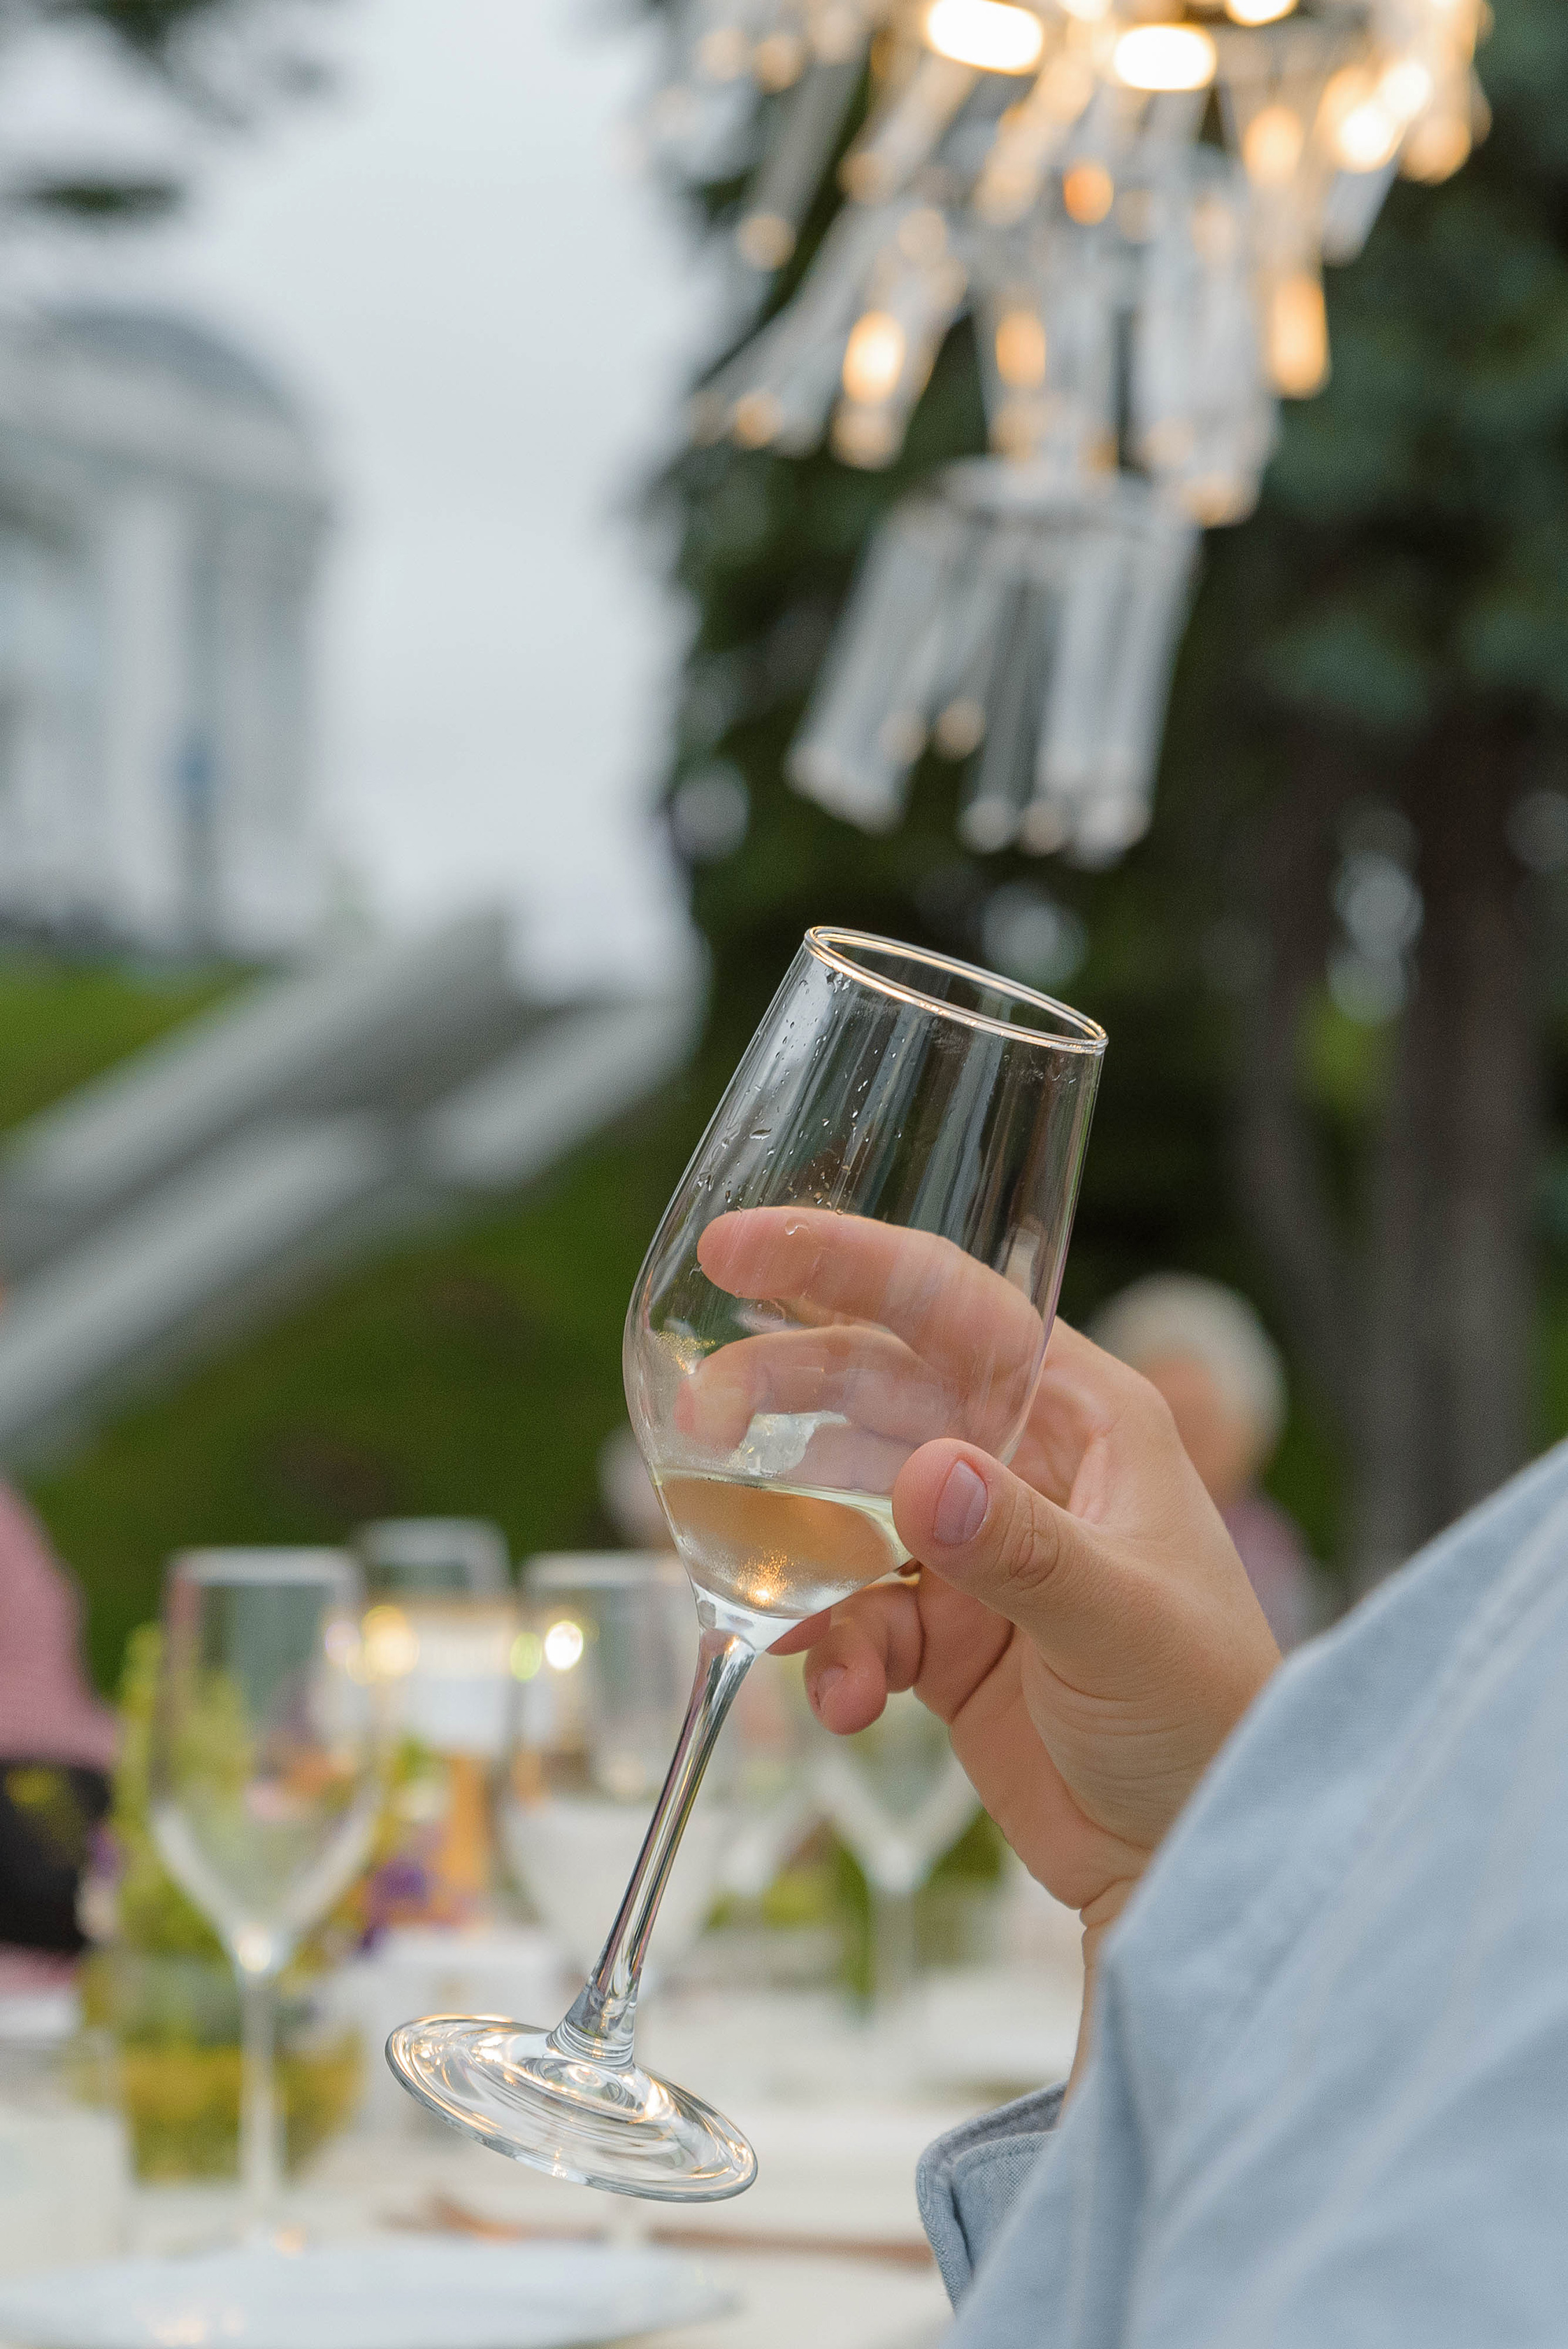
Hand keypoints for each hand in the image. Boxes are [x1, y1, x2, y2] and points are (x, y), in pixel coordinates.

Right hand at [689, 1208, 1279, 2048]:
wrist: (1195, 1865)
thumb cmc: (1206, 1721)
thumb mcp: (1123, 1626)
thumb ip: (1022, 1549)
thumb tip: (922, 1474)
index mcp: (1084, 1418)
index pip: (952, 1306)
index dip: (845, 1263)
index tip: (739, 1248)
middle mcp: (1023, 1464)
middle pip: (874, 1392)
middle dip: (784, 1400)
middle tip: (697, 1417)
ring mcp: (975, 1550)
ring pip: (844, 1505)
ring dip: (792, 1542)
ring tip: (754, 1588)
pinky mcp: (941, 1636)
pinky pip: (851, 1615)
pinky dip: (832, 1653)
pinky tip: (846, 1705)